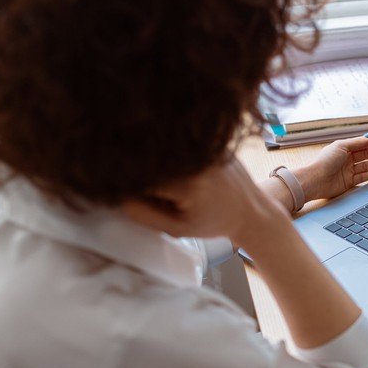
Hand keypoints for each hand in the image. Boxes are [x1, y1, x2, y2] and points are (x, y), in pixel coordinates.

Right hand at [122, 157, 289, 244]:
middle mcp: (197, 157)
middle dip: (138, 170)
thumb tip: (114, 193)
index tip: (121, 192)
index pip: (139, 176)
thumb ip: (143, 213)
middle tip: (143, 186)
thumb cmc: (215, 223)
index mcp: (188, 182)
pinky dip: (169, 153)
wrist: (253, 211)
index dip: (125, 184)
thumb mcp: (177, 228)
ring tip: (166, 183)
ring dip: (152, 160)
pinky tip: (172, 165)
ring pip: (162, 147)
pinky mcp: (210, 139)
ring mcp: (205, 144)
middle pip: (148, 157)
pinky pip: (178, 142)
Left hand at [297, 134, 367, 200]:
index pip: (363, 143)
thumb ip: (357, 142)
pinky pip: (365, 177)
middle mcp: (347, 159)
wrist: (315, 181)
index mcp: (345, 148)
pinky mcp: (350, 182)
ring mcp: (349, 171)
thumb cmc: (324, 162)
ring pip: (367, 165)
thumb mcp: (341, 146)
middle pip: (367, 154)